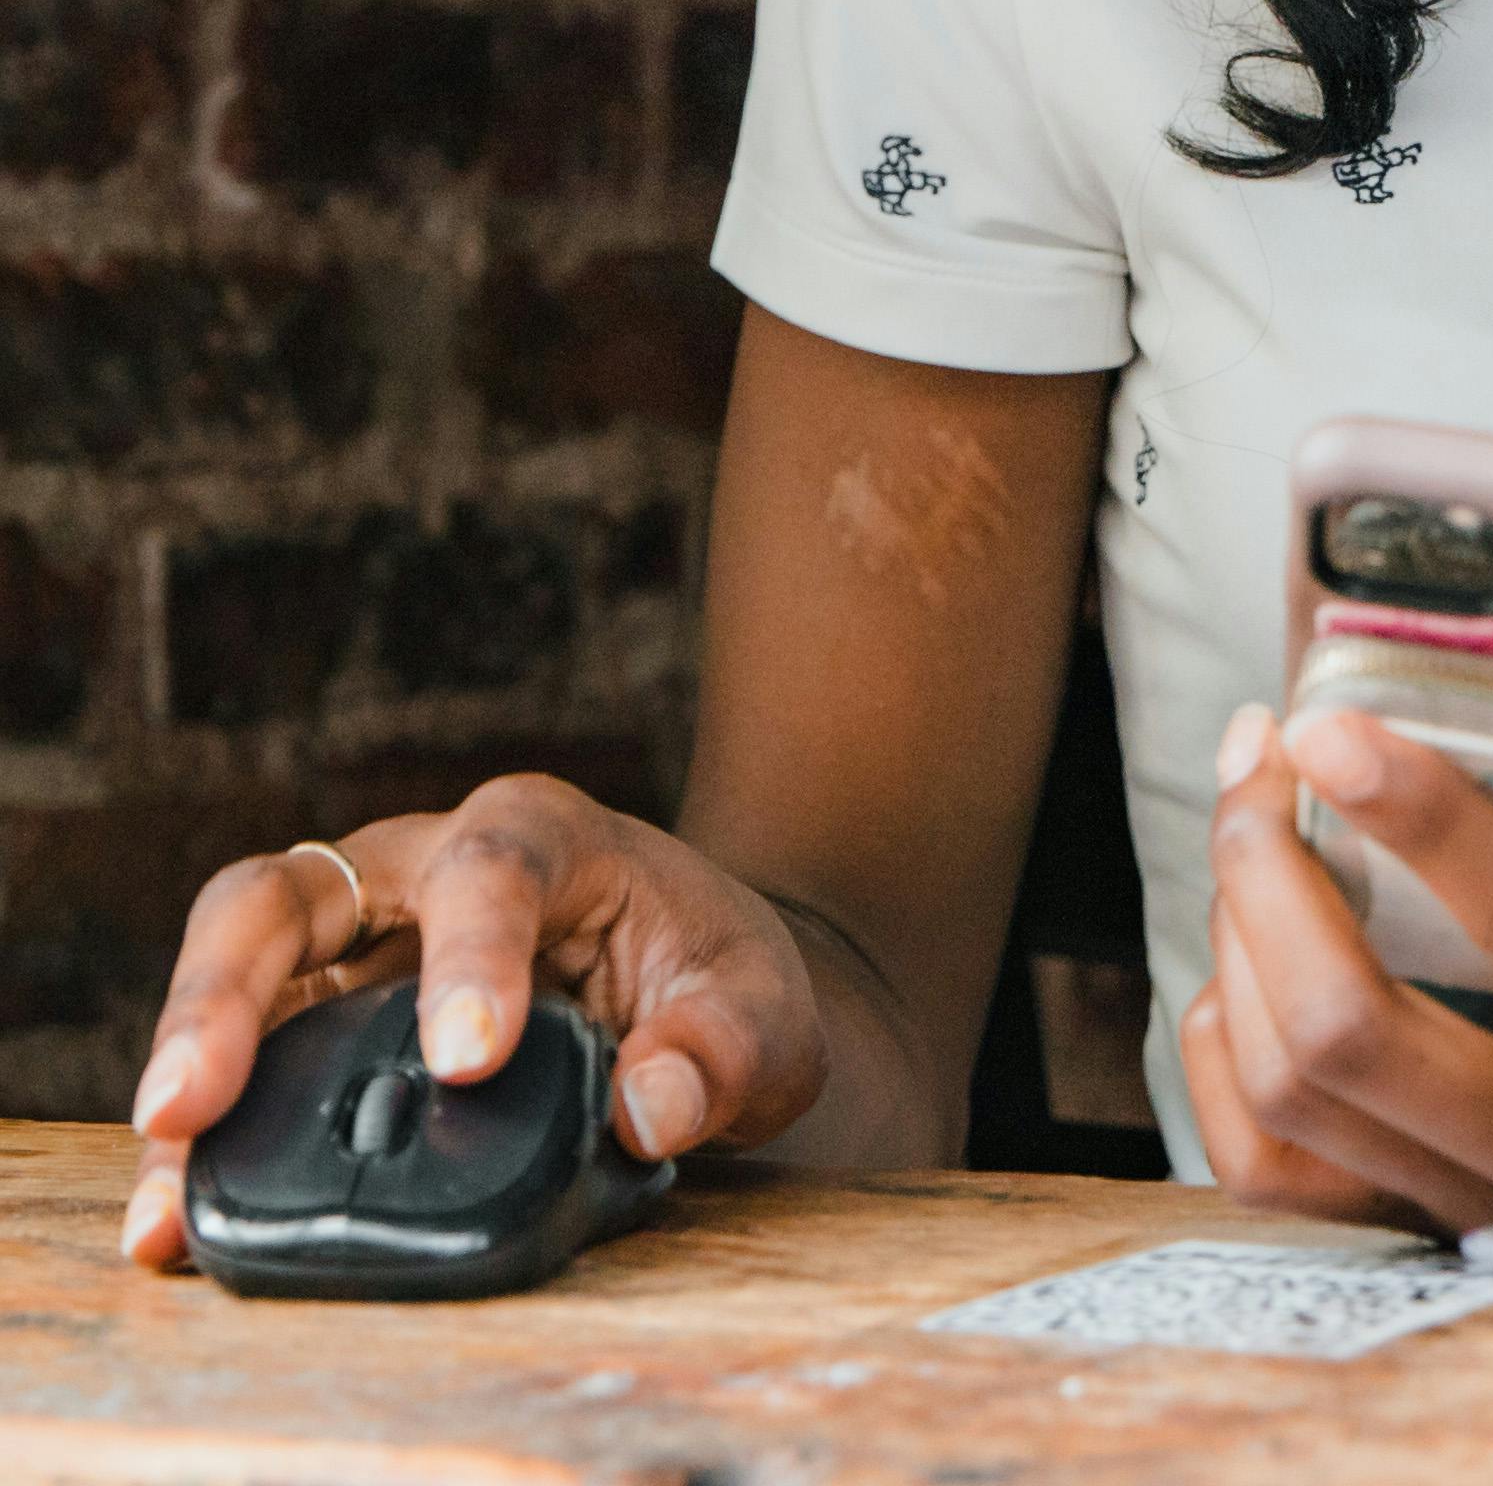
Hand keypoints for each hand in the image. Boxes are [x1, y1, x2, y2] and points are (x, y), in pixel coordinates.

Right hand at [118, 778, 828, 1269]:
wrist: (694, 1001)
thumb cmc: (719, 988)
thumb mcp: (766, 1014)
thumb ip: (726, 1049)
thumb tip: (650, 1107)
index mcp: (543, 836)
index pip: (490, 870)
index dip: (470, 957)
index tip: (468, 1059)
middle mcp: (421, 867)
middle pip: (295, 887)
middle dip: (231, 986)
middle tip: (194, 1096)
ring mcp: (356, 942)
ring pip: (236, 962)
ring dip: (186, 1066)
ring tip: (164, 1185)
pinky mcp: (321, 1020)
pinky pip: (240, 1057)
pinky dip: (200, 1134)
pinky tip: (174, 1218)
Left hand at [1183, 684, 1492, 1233]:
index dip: (1419, 819)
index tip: (1334, 724)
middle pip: (1349, 1040)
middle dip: (1272, 876)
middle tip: (1266, 750)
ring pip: (1291, 1105)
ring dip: (1241, 942)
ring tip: (1253, 818)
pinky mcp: (1443, 1226)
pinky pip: (1280, 1175)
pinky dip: (1230, 1059)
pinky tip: (1251, 953)